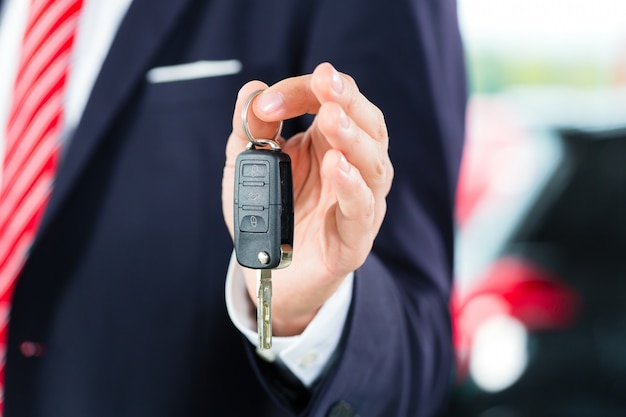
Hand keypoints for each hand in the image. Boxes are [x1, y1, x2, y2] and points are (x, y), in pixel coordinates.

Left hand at [222, 62, 392, 335]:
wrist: (272, 271)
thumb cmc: (270, 212)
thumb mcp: (250, 165)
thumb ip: (250, 130)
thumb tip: (252, 89)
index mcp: (331, 142)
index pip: (333, 100)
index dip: (302, 92)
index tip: (266, 102)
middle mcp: (354, 167)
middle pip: (368, 125)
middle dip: (347, 100)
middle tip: (326, 83)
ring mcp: (360, 203)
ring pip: (374, 165)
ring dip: (353, 138)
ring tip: (331, 119)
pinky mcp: (355, 239)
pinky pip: (362, 210)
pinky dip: (352, 187)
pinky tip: (336, 166)